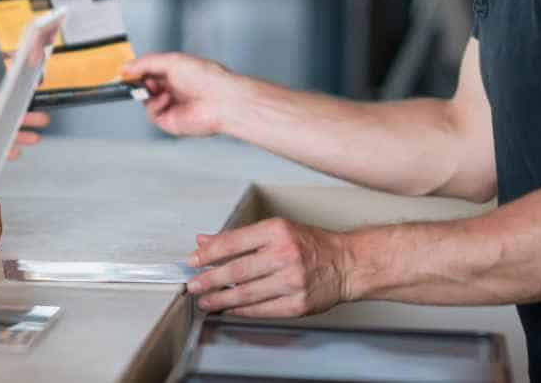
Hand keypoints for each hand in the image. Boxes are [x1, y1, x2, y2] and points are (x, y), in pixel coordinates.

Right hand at [121, 53, 248, 137]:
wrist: (220, 100)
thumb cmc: (206, 78)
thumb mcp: (171, 61)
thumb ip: (146, 63)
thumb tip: (126, 66)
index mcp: (176, 72)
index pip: (150, 71)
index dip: (138, 70)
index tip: (126, 69)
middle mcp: (173, 89)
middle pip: (146, 86)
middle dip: (139, 82)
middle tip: (133, 78)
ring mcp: (171, 105)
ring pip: (145, 100)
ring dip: (147, 92)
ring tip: (156, 87)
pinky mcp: (170, 121)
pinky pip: (151, 112)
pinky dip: (155, 105)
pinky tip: (166, 99)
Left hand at [184, 218, 349, 316]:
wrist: (347, 264)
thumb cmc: (312, 245)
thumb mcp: (276, 230)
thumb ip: (239, 237)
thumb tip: (205, 241)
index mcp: (277, 231)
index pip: (233, 242)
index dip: (208, 254)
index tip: (194, 261)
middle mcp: (285, 255)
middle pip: (236, 270)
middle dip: (209, 280)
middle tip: (194, 285)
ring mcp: (292, 282)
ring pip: (246, 293)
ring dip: (220, 299)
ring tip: (206, 301)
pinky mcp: (297, 304)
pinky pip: (262, 310)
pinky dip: (242, 310)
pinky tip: (230, 308)